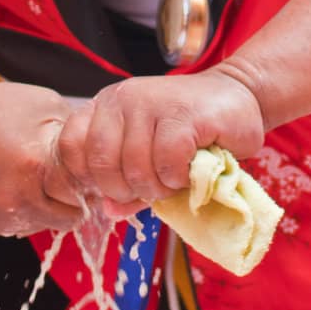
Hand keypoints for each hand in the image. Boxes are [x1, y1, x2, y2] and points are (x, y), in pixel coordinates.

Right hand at [0, 79, 86, 235]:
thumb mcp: (44, 105)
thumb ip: (75, 132)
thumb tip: (99, 155)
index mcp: (33, 167)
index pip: (82, 198)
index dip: (88, 187)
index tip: (87, 177)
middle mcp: (15, 199)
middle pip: (66, 219)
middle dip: (71, 202)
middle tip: (64, 180)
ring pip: (41, 225)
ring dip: (45, 208)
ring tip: (31, 176)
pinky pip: (16, 226)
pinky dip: (20, 209)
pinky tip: (9, 182)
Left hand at [51, 66, 264, 212]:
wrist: (239, 98)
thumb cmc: (192, 132)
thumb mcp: (152, 159)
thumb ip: (128, 186)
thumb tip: (108, 211)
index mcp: (106, 107)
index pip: (71, 147)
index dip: (91, 178)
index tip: (118, 188)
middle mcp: (122, 99)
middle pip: (102, 165)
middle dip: (128, 189)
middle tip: (154, 186)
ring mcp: (151, 101)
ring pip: (135, 166)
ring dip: (159, 185)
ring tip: (176, 176)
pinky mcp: (183, 112)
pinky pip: (167, 160)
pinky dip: (179, 176)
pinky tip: (190, 168)